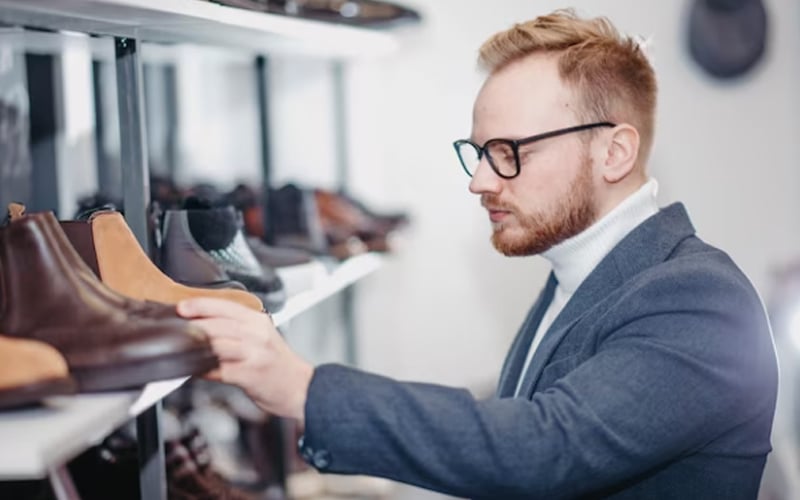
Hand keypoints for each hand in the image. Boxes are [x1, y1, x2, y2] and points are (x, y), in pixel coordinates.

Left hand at [177, 298, 313, 423]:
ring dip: (195, 347)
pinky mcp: (249, 374)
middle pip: (217, 325)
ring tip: (181, 348)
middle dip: (192, 325)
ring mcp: (254, 354)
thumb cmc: (278, 365)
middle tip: (175, 327)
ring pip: (216, 345)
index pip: (225, 306)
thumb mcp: (263, 337)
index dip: (201, 305)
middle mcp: (257, 335)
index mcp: (258, 322)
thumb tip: (203, 324)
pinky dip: (203, 370)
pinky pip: (218, 370)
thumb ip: (238, 329)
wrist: (300, 388)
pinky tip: (196, 369)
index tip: (182, 307)